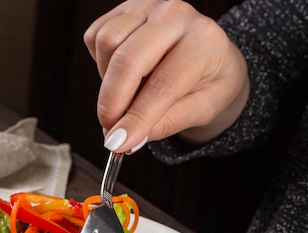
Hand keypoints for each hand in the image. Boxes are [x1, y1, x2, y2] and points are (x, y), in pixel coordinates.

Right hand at [84, 0, 249, 152]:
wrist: (212, 53)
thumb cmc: (209, 82)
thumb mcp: (201, 111)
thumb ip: (164, 124)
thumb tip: (126, 138)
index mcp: (204, 41)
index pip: (162, 85)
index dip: (136, 118)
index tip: (118, 144)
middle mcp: (177, 14)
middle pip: (127, 60)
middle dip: (112, 103)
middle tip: (111, 130)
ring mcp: (149, 5)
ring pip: (107, 44)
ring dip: (107, 81)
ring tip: (126, 96)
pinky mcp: (126, 7)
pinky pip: (96, 36)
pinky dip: (101, 63)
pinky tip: (121, 73)